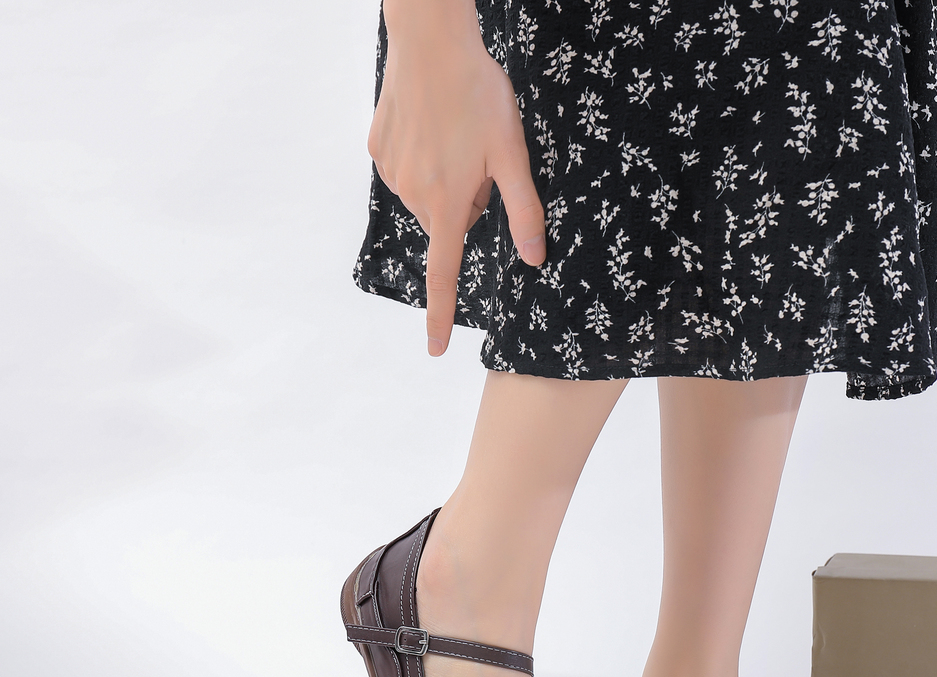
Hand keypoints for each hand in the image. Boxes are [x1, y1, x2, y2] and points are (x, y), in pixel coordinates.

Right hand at [370, 0, 546, 355]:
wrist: (429, 41)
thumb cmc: (477, 94)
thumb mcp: (512, 154)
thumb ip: (524, 211)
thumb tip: (535, 259)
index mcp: (446, 204)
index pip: (444, 274)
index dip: (441, 315)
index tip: (435, 350)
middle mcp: (413, 196)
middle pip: (447, 222)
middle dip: (465, 202)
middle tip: (478, 157)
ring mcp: (391, 172)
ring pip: (428, 196)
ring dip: (445, 179)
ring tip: (454, 134)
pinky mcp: (377, 149)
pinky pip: (407, 170)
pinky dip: (422, 157)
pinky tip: (431, 124)